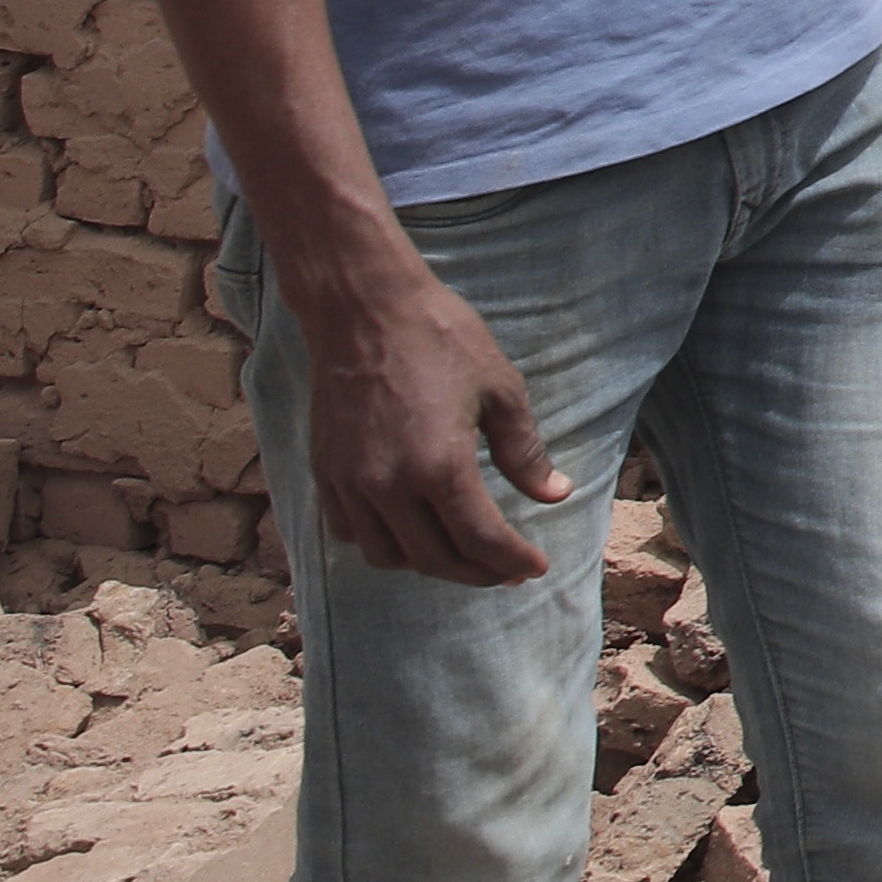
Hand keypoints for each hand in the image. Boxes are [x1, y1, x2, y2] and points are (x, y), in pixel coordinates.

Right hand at [286, 239, 564, 585]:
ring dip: (429, 564)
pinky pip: (352, 533)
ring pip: (388, 556)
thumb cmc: (441, 339)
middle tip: (507, 570)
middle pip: (434, 559)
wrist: (364, 309)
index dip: (511, 562)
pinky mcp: (325, 473)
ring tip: (464, 553)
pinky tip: (411, 531)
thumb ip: (524, 451)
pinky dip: (385, 544)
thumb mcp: (500, 389)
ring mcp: (350, 483)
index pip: (480, 540)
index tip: (534, 569)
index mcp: (439, 466)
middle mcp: (387, 485)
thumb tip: (555, 494)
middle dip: (477, 572)